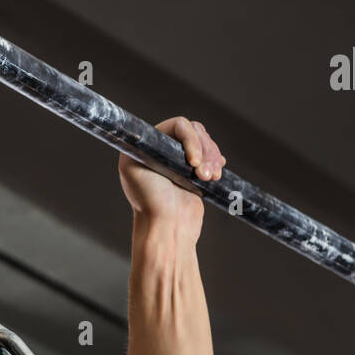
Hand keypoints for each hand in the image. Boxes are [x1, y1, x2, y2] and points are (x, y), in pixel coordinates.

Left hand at [118, 117, 225, 235]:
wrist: (168, 228)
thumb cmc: (151, 202)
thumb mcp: (139, 167)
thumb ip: (151, 145)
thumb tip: (171, 129)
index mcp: (145, 147)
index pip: (176, 126)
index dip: (190, 139)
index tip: (193, 162)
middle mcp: (161, 151)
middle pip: (194, 131)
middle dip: (204, 151)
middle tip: (203, 176)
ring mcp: (178, 161)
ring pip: (205, 143)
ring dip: (212, 158)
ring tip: (209, 178)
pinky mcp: (192, 172)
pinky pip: (210, 156)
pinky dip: (216, 162)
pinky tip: (216, 173)